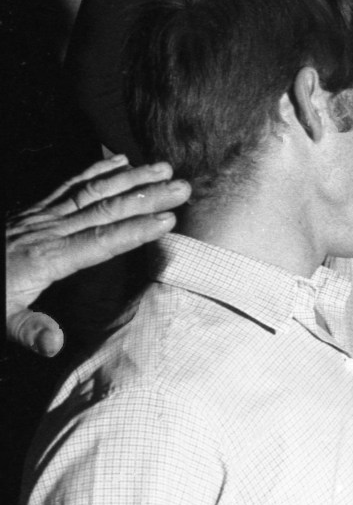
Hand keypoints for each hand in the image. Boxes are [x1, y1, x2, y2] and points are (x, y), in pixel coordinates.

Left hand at [6, 156, 189, 356]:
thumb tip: (56, 344)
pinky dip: (97, 170)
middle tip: (183, 187)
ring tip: (164, 168)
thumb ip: (29, 329)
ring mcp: (43, 216)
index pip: (101, 241)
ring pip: (93, 191)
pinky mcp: (36, 209)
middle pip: (106, 210)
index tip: (169, 220)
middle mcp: (49, 231)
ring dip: (132, 178)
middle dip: (148, 197)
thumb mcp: (1, 320)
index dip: (136, 230)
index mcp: (47, 259)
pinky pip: (70, 184)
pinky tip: (120, 160)